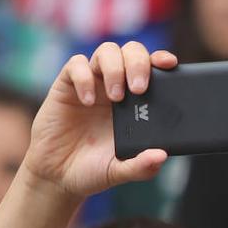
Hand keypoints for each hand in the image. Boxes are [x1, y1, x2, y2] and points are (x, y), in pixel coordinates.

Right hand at [23, 41, 172, 198]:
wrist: (58, 176)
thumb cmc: (93, 169)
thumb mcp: (121, 172)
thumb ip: (142, 166)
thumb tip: (161, 155)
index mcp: (137, 103)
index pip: (153, 69)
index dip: (161, 60)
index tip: (170, 64)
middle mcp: (116, 87)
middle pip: (132, 52)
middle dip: (139, 63)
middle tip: (139, 89)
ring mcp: (92, 84)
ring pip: (107, 51)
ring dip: (115, 68)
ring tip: (116, 97)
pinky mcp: (67, 86)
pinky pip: (76, 65)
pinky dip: (84, 77)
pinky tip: (88, 101)